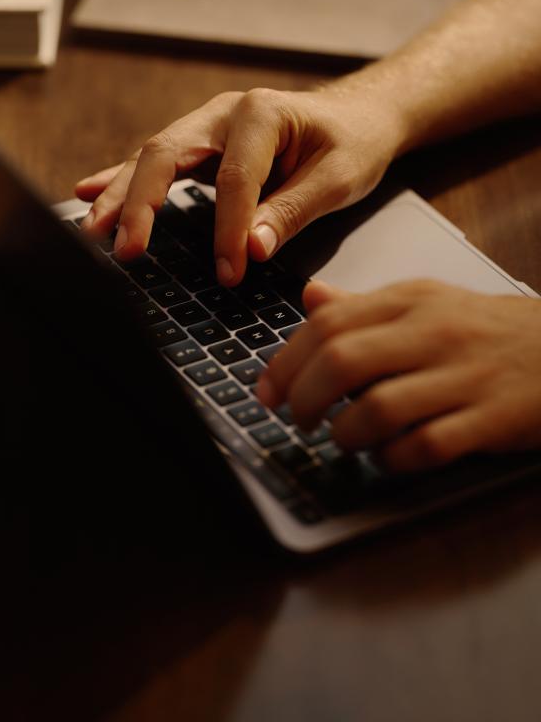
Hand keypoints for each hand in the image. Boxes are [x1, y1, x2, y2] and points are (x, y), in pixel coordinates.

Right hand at [75, 83, 406, 284]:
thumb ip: (293, 211)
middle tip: (126, 251)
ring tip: (91, 231)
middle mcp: (225, 113)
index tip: (229, 272)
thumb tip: (251, 248)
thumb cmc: (354, 142)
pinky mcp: (200, 146)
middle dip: (142, 205)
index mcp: (262, 113)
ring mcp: (207, 126)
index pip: (234, 178)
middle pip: (168, 155)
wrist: (359, 115)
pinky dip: (120, 179)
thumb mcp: (339, 178)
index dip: (227, 229)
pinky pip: (154, 162)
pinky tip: (87, 193)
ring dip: (119, 195)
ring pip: (151, 158)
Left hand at [257, 279, 540, 471]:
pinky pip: (425, 446)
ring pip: (378, 408)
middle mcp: (433, 332)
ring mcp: (463, 376)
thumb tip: (310, 298)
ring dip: (345, 433)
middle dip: (304, 398)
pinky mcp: (491, 420)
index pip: (328, 324)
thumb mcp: (426, 302)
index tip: (267, 391)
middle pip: (342, 362)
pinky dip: (392, 459)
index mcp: (410, 301)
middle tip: (298, 419)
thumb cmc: (487, 330)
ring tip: (342, 439)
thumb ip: (365, 305)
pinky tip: (386, 457)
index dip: (285, 362)